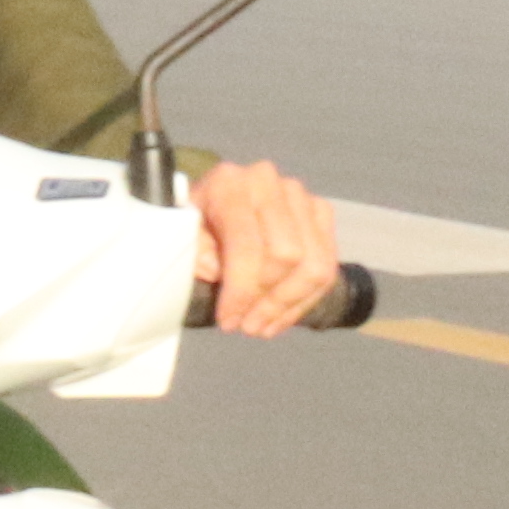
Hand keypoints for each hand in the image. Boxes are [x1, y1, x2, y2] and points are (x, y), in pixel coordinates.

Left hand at [184, 158, 342, 338]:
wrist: (218, 200)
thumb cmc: (198, 222)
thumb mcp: (182, 235)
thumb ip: (193, 253)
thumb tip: (217, 272)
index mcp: (229, 184)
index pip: (247, 245)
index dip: (241, 290)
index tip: (228, 320)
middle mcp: (269, 182)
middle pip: (286, 256)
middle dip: (266, 301)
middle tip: (246, 326)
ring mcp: (300, 195)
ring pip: (313, 266)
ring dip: (288, 305)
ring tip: (263, 327)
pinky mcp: (320, 211)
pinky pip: (327, 266)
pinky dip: (306, 299)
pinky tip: (282, 317)